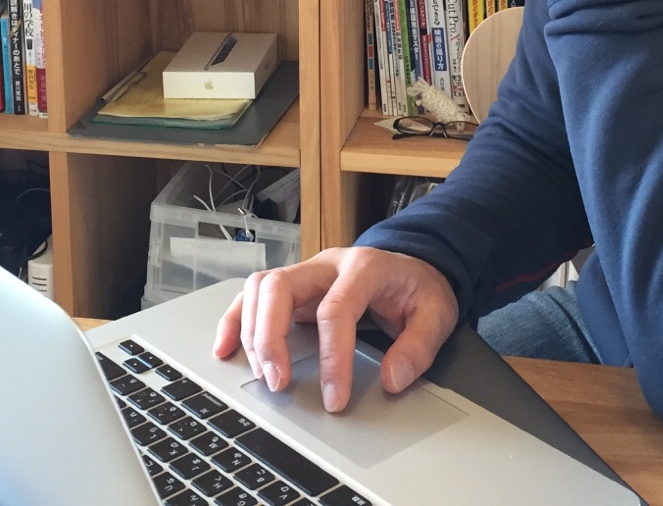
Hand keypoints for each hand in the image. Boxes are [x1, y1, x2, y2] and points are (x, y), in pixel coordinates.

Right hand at [213, 247, 458, 412]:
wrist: (413, 265)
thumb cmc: (419, 289)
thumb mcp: (437, 313)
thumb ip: (419, 346)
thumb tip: (393, 379)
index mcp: (365, 267)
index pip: (336, 309)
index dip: (332, 357)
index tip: (334, 398)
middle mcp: (327, 264)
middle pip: (280, 287)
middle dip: (272, 338)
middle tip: (278, 383)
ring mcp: (306, 272)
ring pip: (260, 288)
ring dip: (251, 332)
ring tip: (263, 375)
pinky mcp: (293, 287)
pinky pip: (252, 296)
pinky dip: (234, 321)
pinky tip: (225, 348)